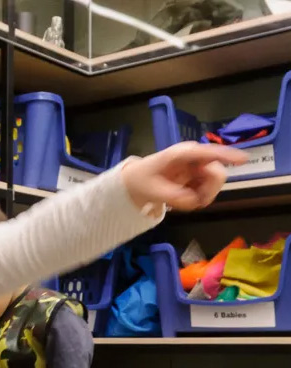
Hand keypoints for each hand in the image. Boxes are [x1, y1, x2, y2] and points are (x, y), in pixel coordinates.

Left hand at [121, 142, 246, 211]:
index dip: (227, 155)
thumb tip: (193, 201)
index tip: (244, 160)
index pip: (209, 153)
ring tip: (182, 201)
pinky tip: (184, 199)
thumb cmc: (142, 179)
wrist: (135, 181)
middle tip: (194, 202)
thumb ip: (173, 196)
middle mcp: (195, 159)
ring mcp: (198, 168)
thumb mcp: (152, 189)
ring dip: (203, 196)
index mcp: (183, 154)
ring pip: (214, 184)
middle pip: (217, 173)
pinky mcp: (198, 178)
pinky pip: (207, 190)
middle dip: (209, 190)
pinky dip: (199, 198)